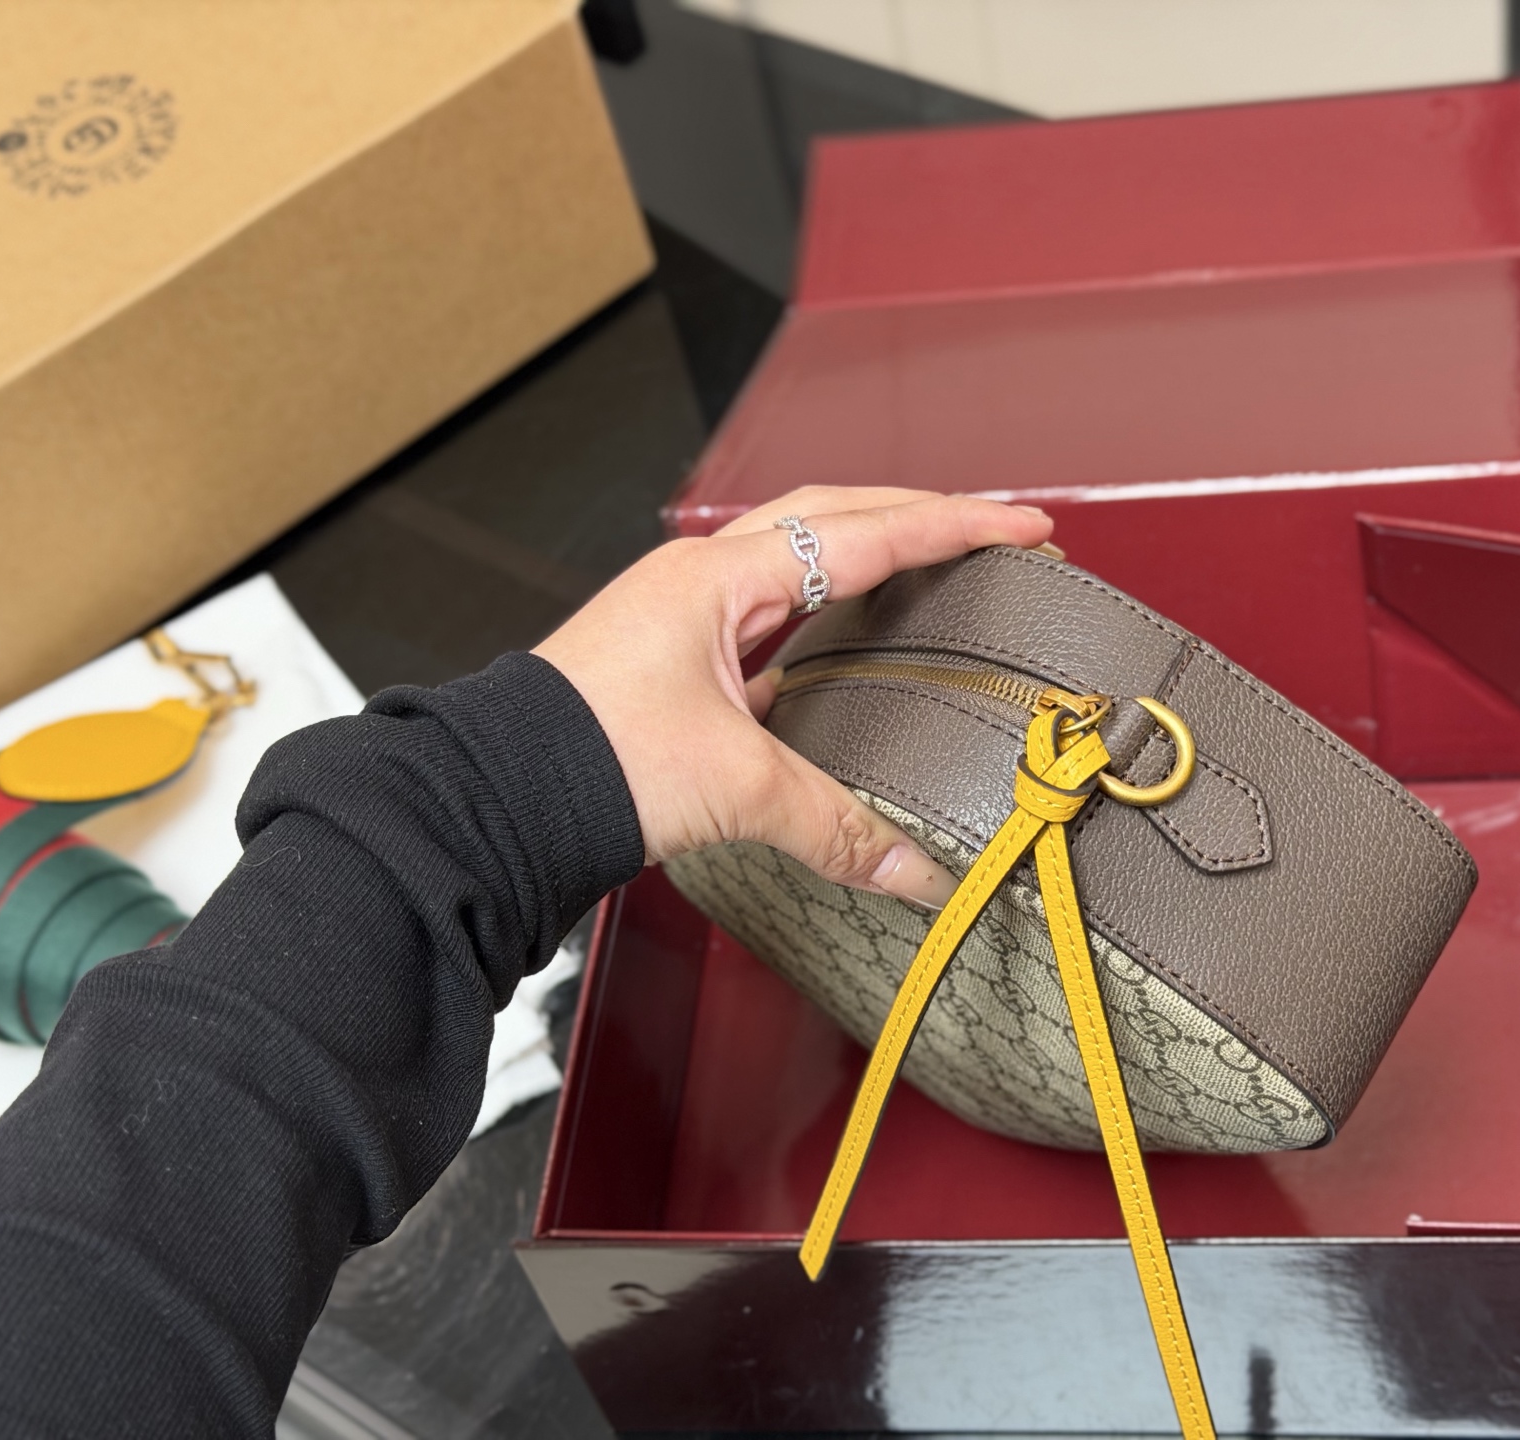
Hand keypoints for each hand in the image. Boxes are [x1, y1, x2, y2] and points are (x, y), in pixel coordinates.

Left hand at [534, 487, 1055, 907]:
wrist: (493, 803)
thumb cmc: (586, 762)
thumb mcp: (733, 787)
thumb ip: (835, 825)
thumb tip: (916, 871)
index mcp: (721, 578)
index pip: (867, 533)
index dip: (956, 527)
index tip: (1025, 525)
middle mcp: (702, 582)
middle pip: (833, 518)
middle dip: (917, 518)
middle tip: (989, 531)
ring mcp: (684, 619)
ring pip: (798, 565)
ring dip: (867, 560)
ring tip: (931, 575)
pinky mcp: (673, 665)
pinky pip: (768, 622)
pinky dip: (822, 625)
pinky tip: (845, 657)